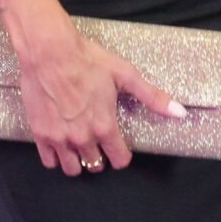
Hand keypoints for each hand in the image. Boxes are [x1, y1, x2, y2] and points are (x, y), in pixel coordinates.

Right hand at [17, 30, 186, 176]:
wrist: (49, 52)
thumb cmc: (87, 61)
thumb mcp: (125, 75)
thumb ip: (152, 97)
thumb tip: (180, 112)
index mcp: (105, 127)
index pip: (119, 160)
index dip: (122, 155)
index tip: (119, 148)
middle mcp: (82, 138)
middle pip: (95, 165)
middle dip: (100, 157)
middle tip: (99, 143)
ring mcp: (59, 138)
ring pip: (72, 169)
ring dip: (78, 162)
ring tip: (80, 148)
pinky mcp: (40, 134)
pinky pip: (49, 161)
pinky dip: (55, 157)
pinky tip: (59, 145)